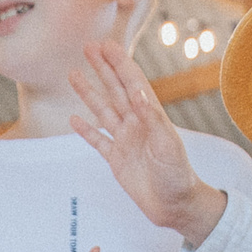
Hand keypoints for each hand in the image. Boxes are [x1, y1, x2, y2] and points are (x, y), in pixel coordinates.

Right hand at [69, 42, 227, 247]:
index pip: (132, 83)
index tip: (107, 45)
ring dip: (88, 92)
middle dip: (102, 68)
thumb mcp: (168, 145)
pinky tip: (74, 118)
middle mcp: (136, 124)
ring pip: (102, 111)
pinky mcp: (116, 160)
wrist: (175, 206)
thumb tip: (136, 92)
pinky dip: (86, 130)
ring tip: (73, 74)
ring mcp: (125, 141)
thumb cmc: (178, 176)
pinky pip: (98, 141)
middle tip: (88, 47)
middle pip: (115, 90)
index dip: (119, 63)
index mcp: (150, 117)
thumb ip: (152, 118)